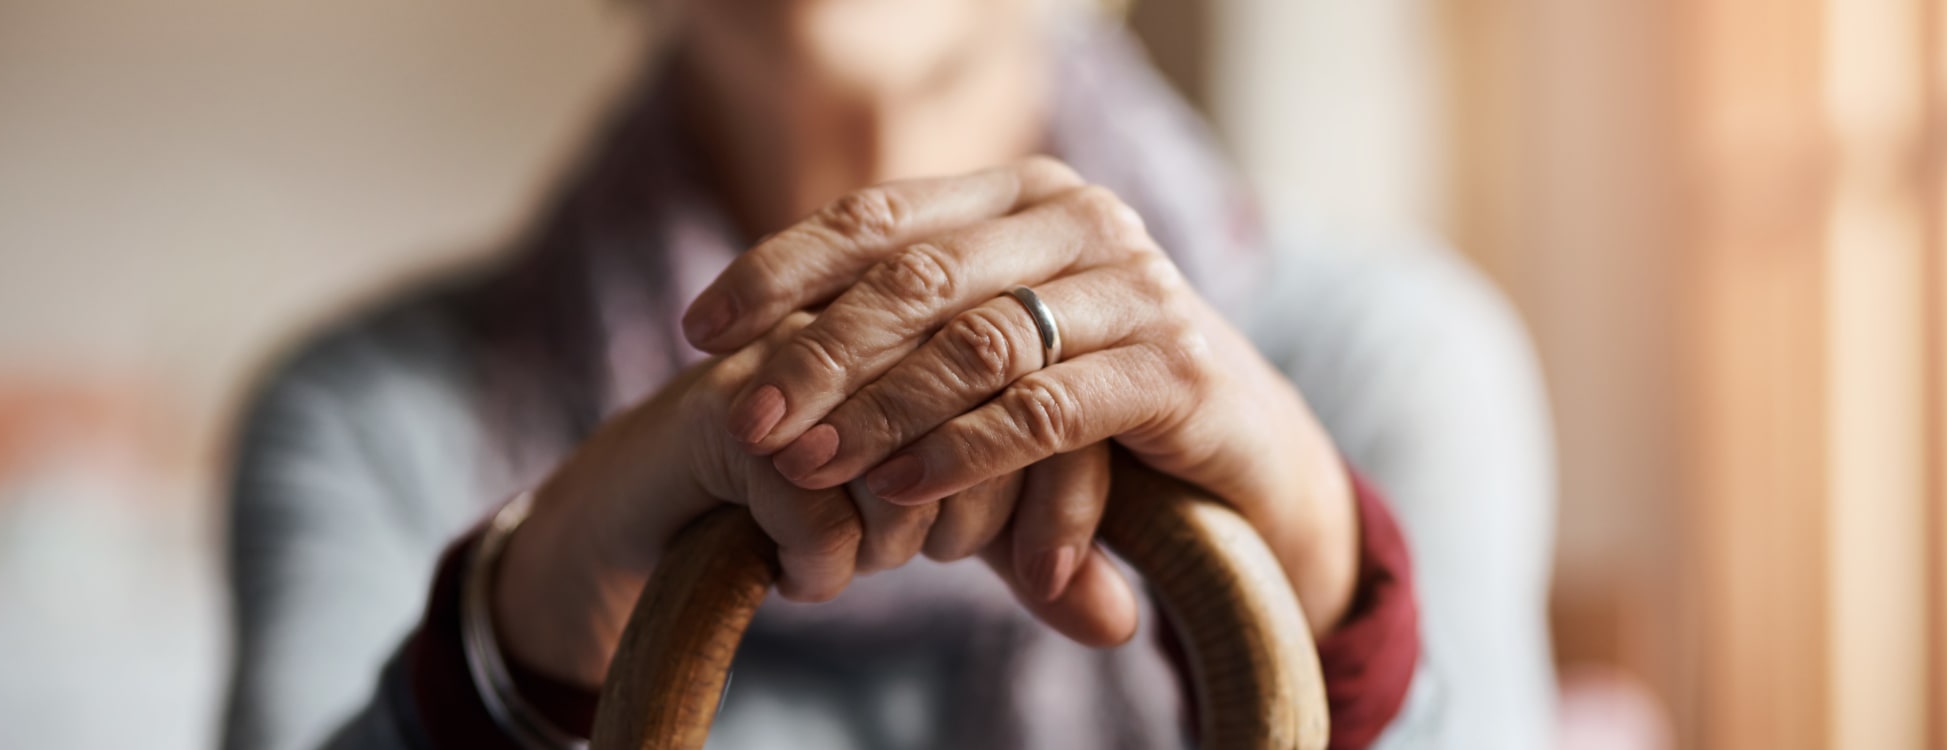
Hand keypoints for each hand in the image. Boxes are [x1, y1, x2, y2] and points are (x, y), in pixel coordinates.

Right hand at [492, 312, 1135, 688]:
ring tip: (867, 564)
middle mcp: (879, 314)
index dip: (1064, 497)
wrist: (650, 508)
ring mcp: (801, 352)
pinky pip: (816, 502)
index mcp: (950, 310)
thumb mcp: (949, 524)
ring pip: (905, 457)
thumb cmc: (818, 500)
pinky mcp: (729, 411)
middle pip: (991, 414)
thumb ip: (1040, 557)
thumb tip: (1125, 622)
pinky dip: (823, 563)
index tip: (1041, 574)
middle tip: (931, 559)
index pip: (1056, 388)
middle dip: (979, 519)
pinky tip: (805, 578)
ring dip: (896, 538)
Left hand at [682, 157, 1360, 633]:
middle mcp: (1081, 219)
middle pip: (918, 276)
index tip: (701, 328)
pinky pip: (1044, 409)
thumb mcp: (994, 353)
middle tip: (744, 416)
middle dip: (817, 351)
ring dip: (879, 409)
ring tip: (808, 464)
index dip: (781, 267)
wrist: (1246, 458)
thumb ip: (905, 334)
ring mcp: (1136, 286)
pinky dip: (962, 452)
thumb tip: (750, 347)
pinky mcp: (1174, 367)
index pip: (881, 215)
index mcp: (1024, 195)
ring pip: (976, 341)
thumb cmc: (1093, 403)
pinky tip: (898, 487)